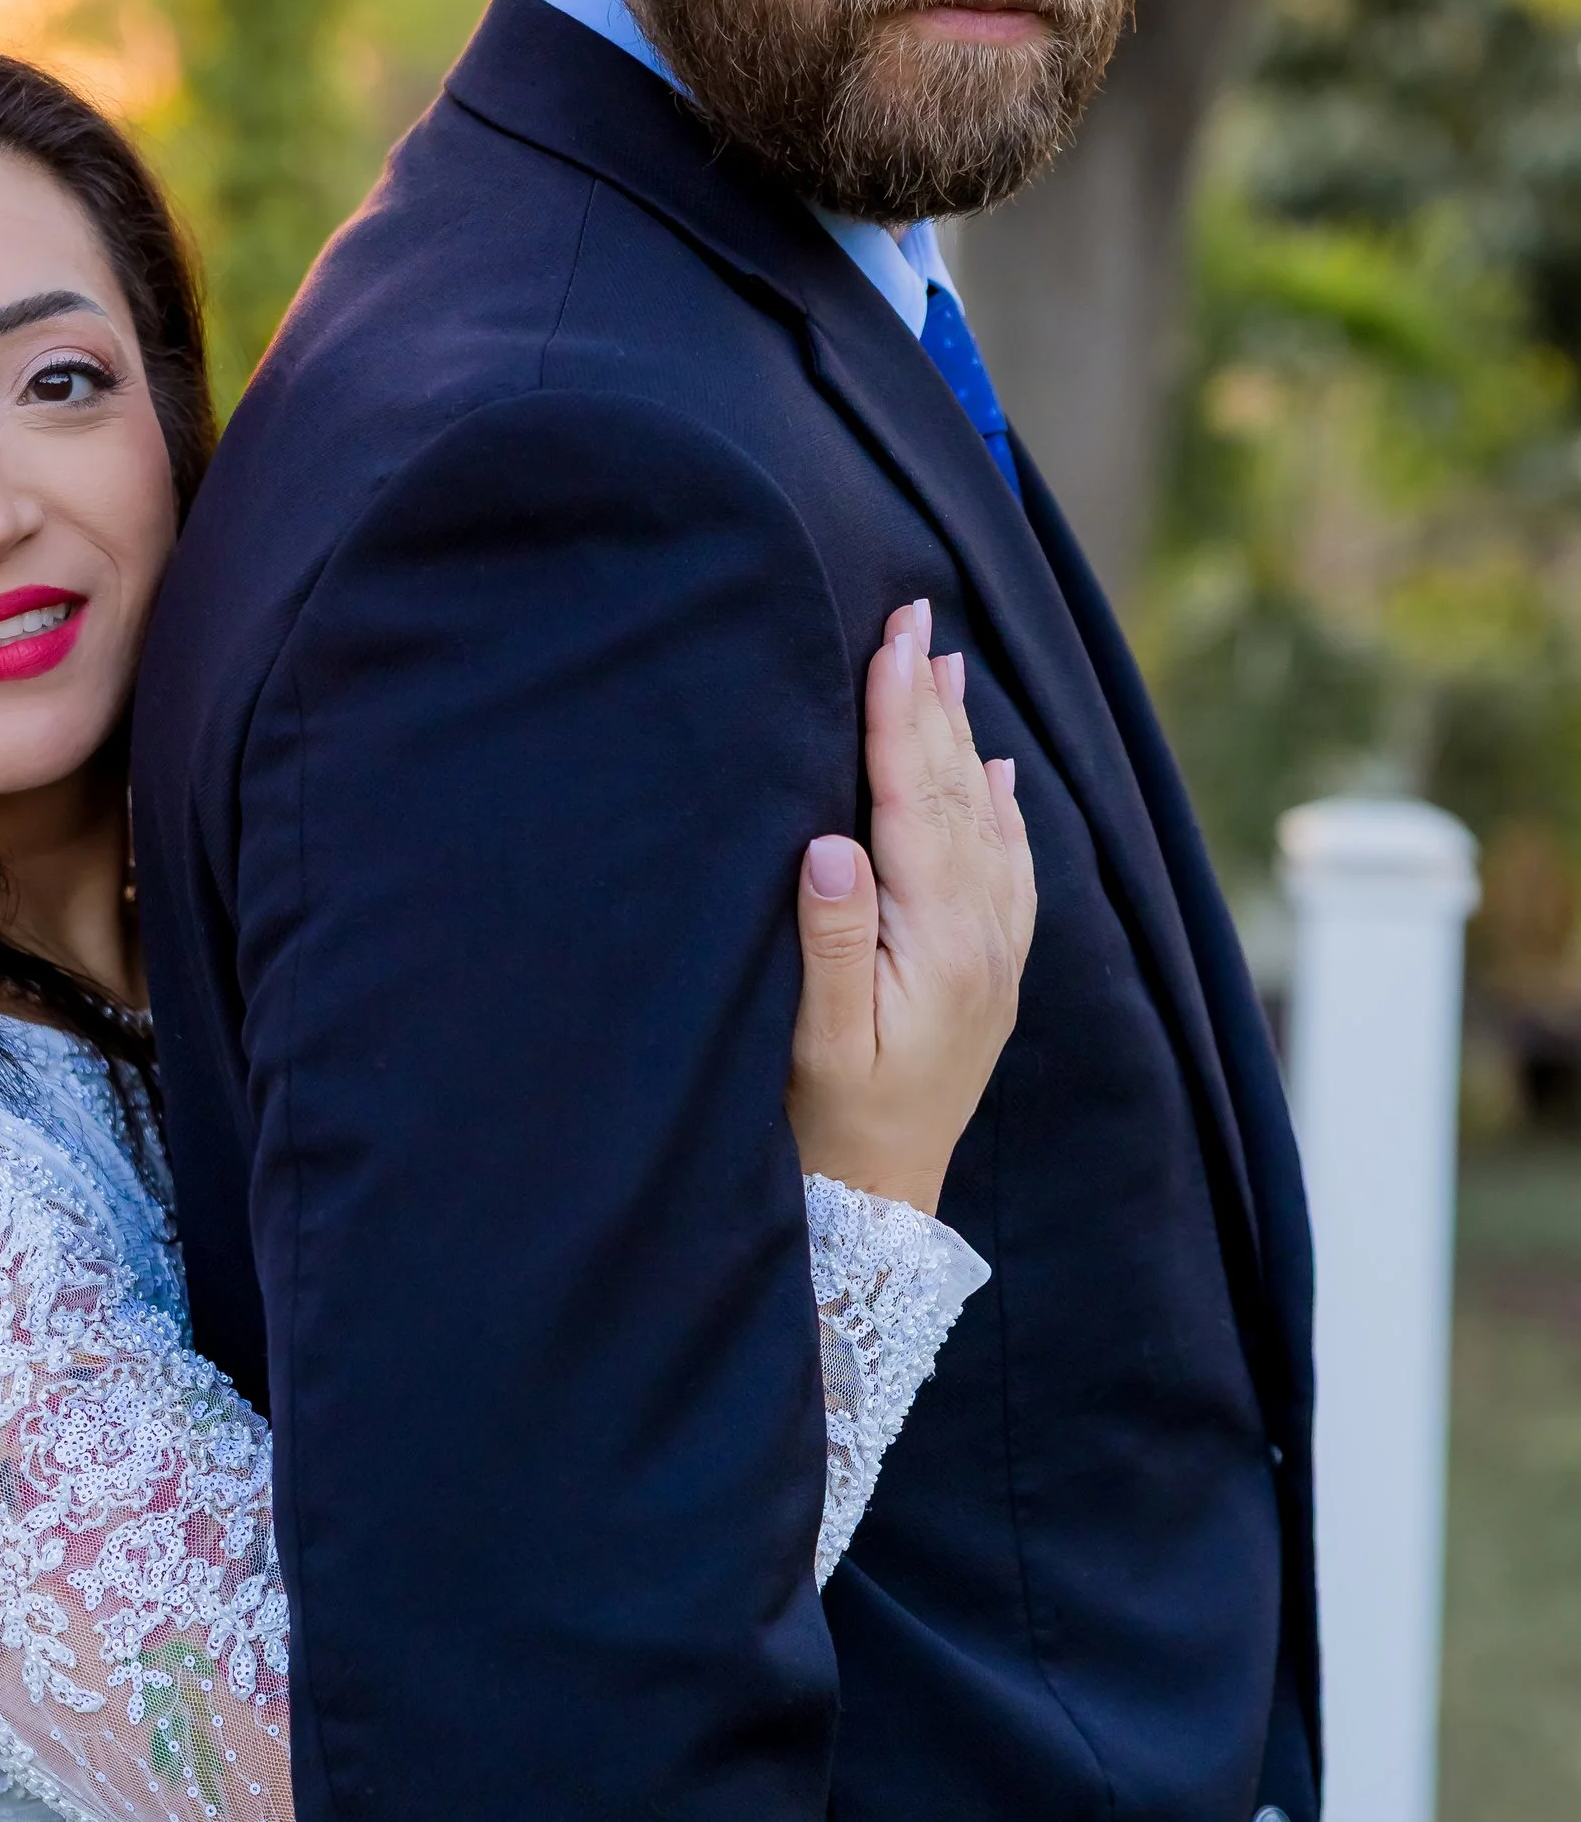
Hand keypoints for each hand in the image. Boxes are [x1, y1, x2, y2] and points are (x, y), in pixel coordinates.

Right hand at [786, 599, 1035, 1215]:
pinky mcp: (990, 974)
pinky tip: (993, 774)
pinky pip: (1007, 869)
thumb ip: (829, 945)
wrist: (882, 1207)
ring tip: (952, 664)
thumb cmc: (830, 1126)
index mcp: (937, 944)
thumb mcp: (815, 1044)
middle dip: (934, 701)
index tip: (893, 639)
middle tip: (919, 614)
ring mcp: (994, 956)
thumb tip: (832, 849)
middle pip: (957, 794)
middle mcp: (981, 939)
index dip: (902, 716)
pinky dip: (998, 809)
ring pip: (983, 820)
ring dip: (964, 738)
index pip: (916, 804)